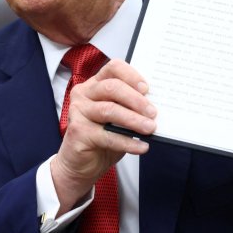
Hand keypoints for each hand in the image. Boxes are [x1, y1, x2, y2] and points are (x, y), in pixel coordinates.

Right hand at [51, 59, 156, 211]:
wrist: (81, 164)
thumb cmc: (101, 137)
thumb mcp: (118, 118)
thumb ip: (129, 107)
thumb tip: (154, 107)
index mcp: (94, 85)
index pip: (113, 68)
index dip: (131, 75)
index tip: (147, 89)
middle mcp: (83, 94)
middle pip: (112, 87)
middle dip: (136, 100)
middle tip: (153, 113)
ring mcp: (78, 111)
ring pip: (109, 110)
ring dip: (133, 120)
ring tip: (150, 128)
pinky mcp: (78, 131)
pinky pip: (107, 135)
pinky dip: (127, 142)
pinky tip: (140, 146)